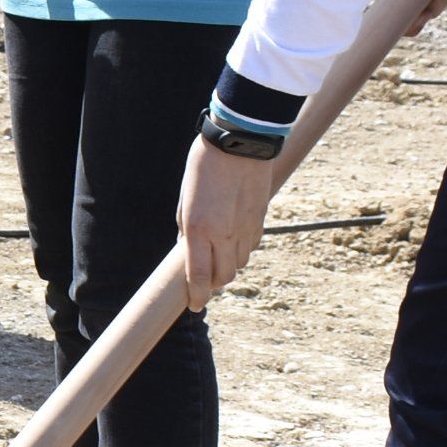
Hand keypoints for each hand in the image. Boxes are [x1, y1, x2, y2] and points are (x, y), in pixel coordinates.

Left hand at [176, 136, 276, 310]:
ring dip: (228, 266)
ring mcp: (246, 229)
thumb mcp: (185, 196)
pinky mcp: (261, 220)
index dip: (196, 296)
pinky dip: (242, 249)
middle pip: (223, 277)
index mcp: (200, 229)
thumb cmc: (205, 164)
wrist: (241, 141)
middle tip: (204, 278)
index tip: (193, 306)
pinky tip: (234, 237)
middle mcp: (225, 234)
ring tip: (218, 254)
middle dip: (213, 283)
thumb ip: (187, 227)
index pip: (199, 276)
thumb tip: (189, 249)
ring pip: (240, 264)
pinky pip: (252, 246)